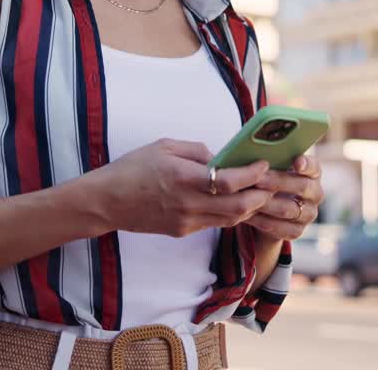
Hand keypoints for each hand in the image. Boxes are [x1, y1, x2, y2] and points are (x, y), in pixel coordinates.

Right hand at [93, 139, 273, 237]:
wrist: (106, 201)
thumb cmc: (132, 168)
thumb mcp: (164, 146)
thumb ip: (196, 150)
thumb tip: (220, 157)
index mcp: (184, 178)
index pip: (230, 181)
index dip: (252, 175)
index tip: (263, 165)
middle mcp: (189, 203)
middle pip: (238, 206)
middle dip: (260, 196)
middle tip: (270, 184)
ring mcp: (186, 221)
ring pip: (230, 219)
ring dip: (249, 208)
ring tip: (259, 194)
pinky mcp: (182, 231)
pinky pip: (214, 223)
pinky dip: (229, 213)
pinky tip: (234, 202)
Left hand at [244, 154, 323, 241]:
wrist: (266, 210)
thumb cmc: (268, 179)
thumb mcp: (271, 167)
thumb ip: (270, 160)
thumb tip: (255, 153)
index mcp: (312, 172)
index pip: (314, 166)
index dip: (307, 164)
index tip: (297, 162)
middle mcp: (315, 193)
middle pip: (302, 187)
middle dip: (278, 182)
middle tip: (258, 180)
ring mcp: (309, 213)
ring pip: (290, 209)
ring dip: (267, 204)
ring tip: (248, 198)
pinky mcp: (297, 230)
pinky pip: (282, 228)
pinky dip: (263, 221)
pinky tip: (248, 215)